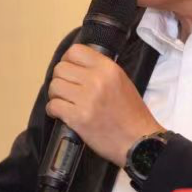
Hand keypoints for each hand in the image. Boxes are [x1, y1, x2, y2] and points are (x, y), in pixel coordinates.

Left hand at [46, 44, 161, 166]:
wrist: (138, 140)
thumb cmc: (131, 112)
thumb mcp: (121, 81)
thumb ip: (101, 71)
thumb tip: (77, 66)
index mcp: (108, 68)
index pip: (75, 51)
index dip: (68, 60)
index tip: (70, 70)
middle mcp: (96, 80)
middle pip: (60, 68)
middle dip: (60, 79)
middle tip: (67, 89)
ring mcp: (86, 99)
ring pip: (54, 86)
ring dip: (55, 95)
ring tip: (64, 101)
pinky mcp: (78, 118)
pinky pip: (53, 106)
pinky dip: (53, 110)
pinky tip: (61, 113)